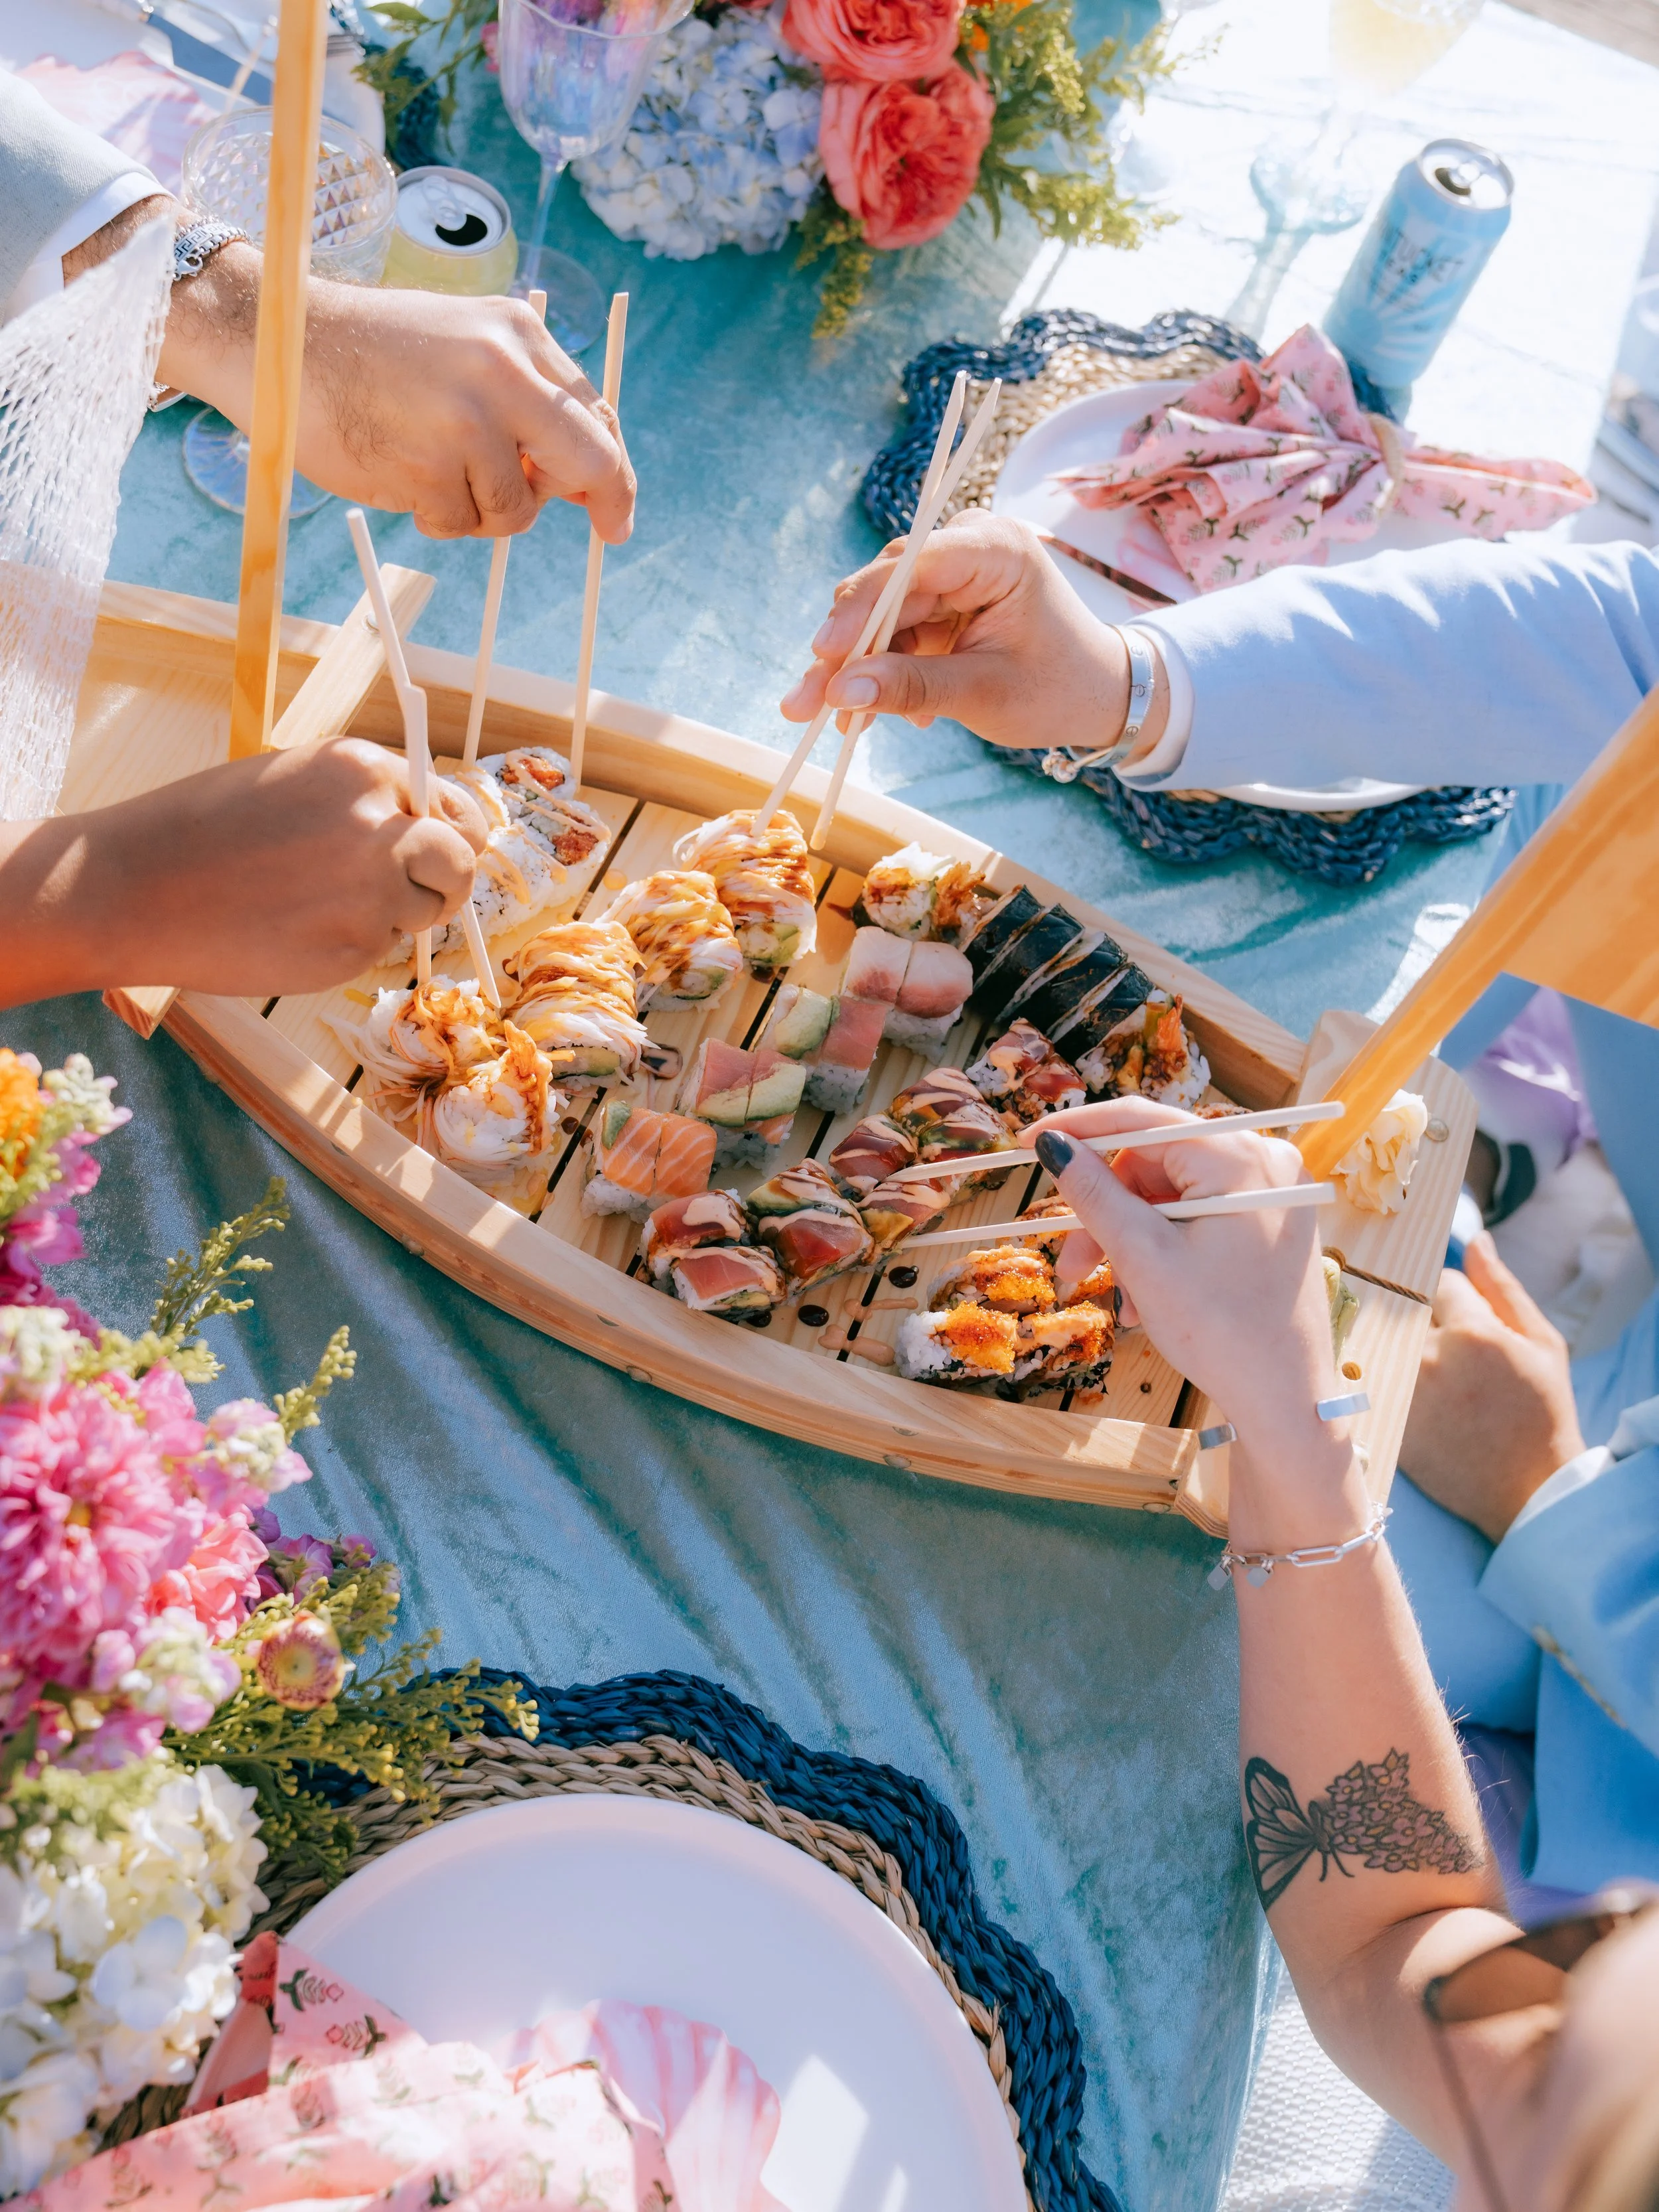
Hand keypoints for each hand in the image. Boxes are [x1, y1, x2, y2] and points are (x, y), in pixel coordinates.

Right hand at [0, 740, 486, 1005]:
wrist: (133, 888)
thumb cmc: (202, 830)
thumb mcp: (292, 783)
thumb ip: (363, 801)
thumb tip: (426, 830)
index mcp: (363, 770)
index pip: (455, 806)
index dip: (452, 834)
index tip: (440, 852)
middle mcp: (379, 825)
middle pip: (462, 863)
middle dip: (446, 882)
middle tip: (412, 894)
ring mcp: (371, 891)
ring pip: (424, 912)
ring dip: (394, 916)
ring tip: (321, 904)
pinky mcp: (353, 948)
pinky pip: (378, 948)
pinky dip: (349, 945)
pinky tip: (293, 929)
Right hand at [153, 235, 633, 541]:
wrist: (281, 338)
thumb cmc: (374, 351)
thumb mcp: (465, 343)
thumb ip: (523, 394)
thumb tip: (580, 473)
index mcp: (517, 334)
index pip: (593, 413)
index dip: (613, 469)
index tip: (616, 509)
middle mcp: (502, 371)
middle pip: (587, 461)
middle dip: (603, 500)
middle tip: (609, 531)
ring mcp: (466, 420)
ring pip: (517, 507)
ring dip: (484, 511)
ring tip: (437, 475)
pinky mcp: (427, 465)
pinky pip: (461, 524)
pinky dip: (439, 518)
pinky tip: (406, 479)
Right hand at [779, 512, 1163, 755]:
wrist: (1098, 696)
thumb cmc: (1058, 689)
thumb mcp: (984, 695)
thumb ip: (912, 688)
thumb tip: (839, 692)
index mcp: (996, 549)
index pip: (910, 566)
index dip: (860, 610)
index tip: (823, 654)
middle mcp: (970, 545)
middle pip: (885, 592)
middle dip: (846, 652)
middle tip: (804, 704)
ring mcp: (954, 572)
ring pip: (882, 617)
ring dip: (859, 671)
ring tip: (840, 725)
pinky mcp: (943, 601)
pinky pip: (896, 633)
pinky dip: (884, 674)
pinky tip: (877, 716)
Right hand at [1024, 1098, 1340, 1436]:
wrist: (1287, 1401)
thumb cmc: (1219, 1329)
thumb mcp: (1143, 1256)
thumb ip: (1094, 1192)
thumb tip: (1052, 1143)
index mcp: (1239, 1157)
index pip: (1142, 1120)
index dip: (1079, 1128)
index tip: (1029, 1142)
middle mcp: (1264, 1162)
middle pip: (1156, 1165)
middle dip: (1106, 1213)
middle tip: (1071, 1262)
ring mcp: (1273, 1195)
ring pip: (1173, 1198)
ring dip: (1130, 1241)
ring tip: (1110, 1293)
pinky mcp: (1272, 1226)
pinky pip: (1200, 1219)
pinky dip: (1164, 1250)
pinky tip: (1144, 1296)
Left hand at [1402, 1233, 1585, 1542]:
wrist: (1528, 1490)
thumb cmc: (1544, 1411)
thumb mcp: (1541, 1343)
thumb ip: (1502, 1287)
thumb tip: (1477, 1239)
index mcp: (1473, 1333)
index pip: (1439, 1282)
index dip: (1455, 1299)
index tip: (1468, 1322)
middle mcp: (1430, 1358)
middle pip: (1407, 1309)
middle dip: (1426, 1322)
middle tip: (1453, 1357)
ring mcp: (1403, 1391)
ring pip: (1388, 1342)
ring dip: (1407, 1351)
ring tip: (1443, 1383)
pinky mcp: (1388, 1420)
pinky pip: (1377, 1378)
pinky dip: (1393, 1381)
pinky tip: (1427, 1405)